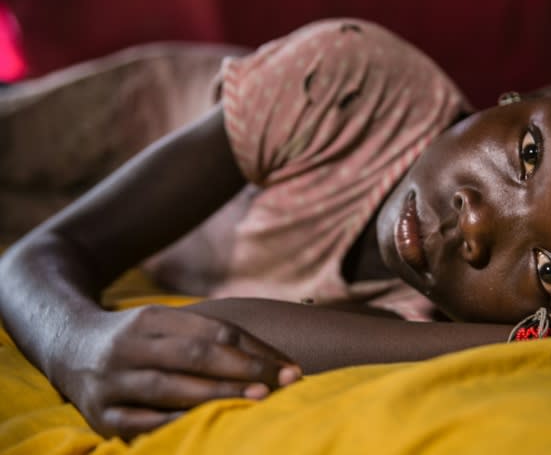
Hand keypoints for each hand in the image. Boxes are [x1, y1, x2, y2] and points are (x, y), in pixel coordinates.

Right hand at [53, 305, 300, 439]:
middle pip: (194, 355)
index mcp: (152, 317)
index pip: (214, 331)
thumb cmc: (140, 337)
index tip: (290, 366)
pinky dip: (174, 424)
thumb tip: (274, 360)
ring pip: (169, 388)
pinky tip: (205, 426)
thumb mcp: (167, 323)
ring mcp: (111, 380)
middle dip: (243, 370)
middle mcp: (130, 345)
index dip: (256, 349)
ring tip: (257, 401)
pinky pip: (140, 422)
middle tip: (282, 383)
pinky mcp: (98, 415)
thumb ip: (212, 337)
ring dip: (217, 395)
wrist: (68, 345)